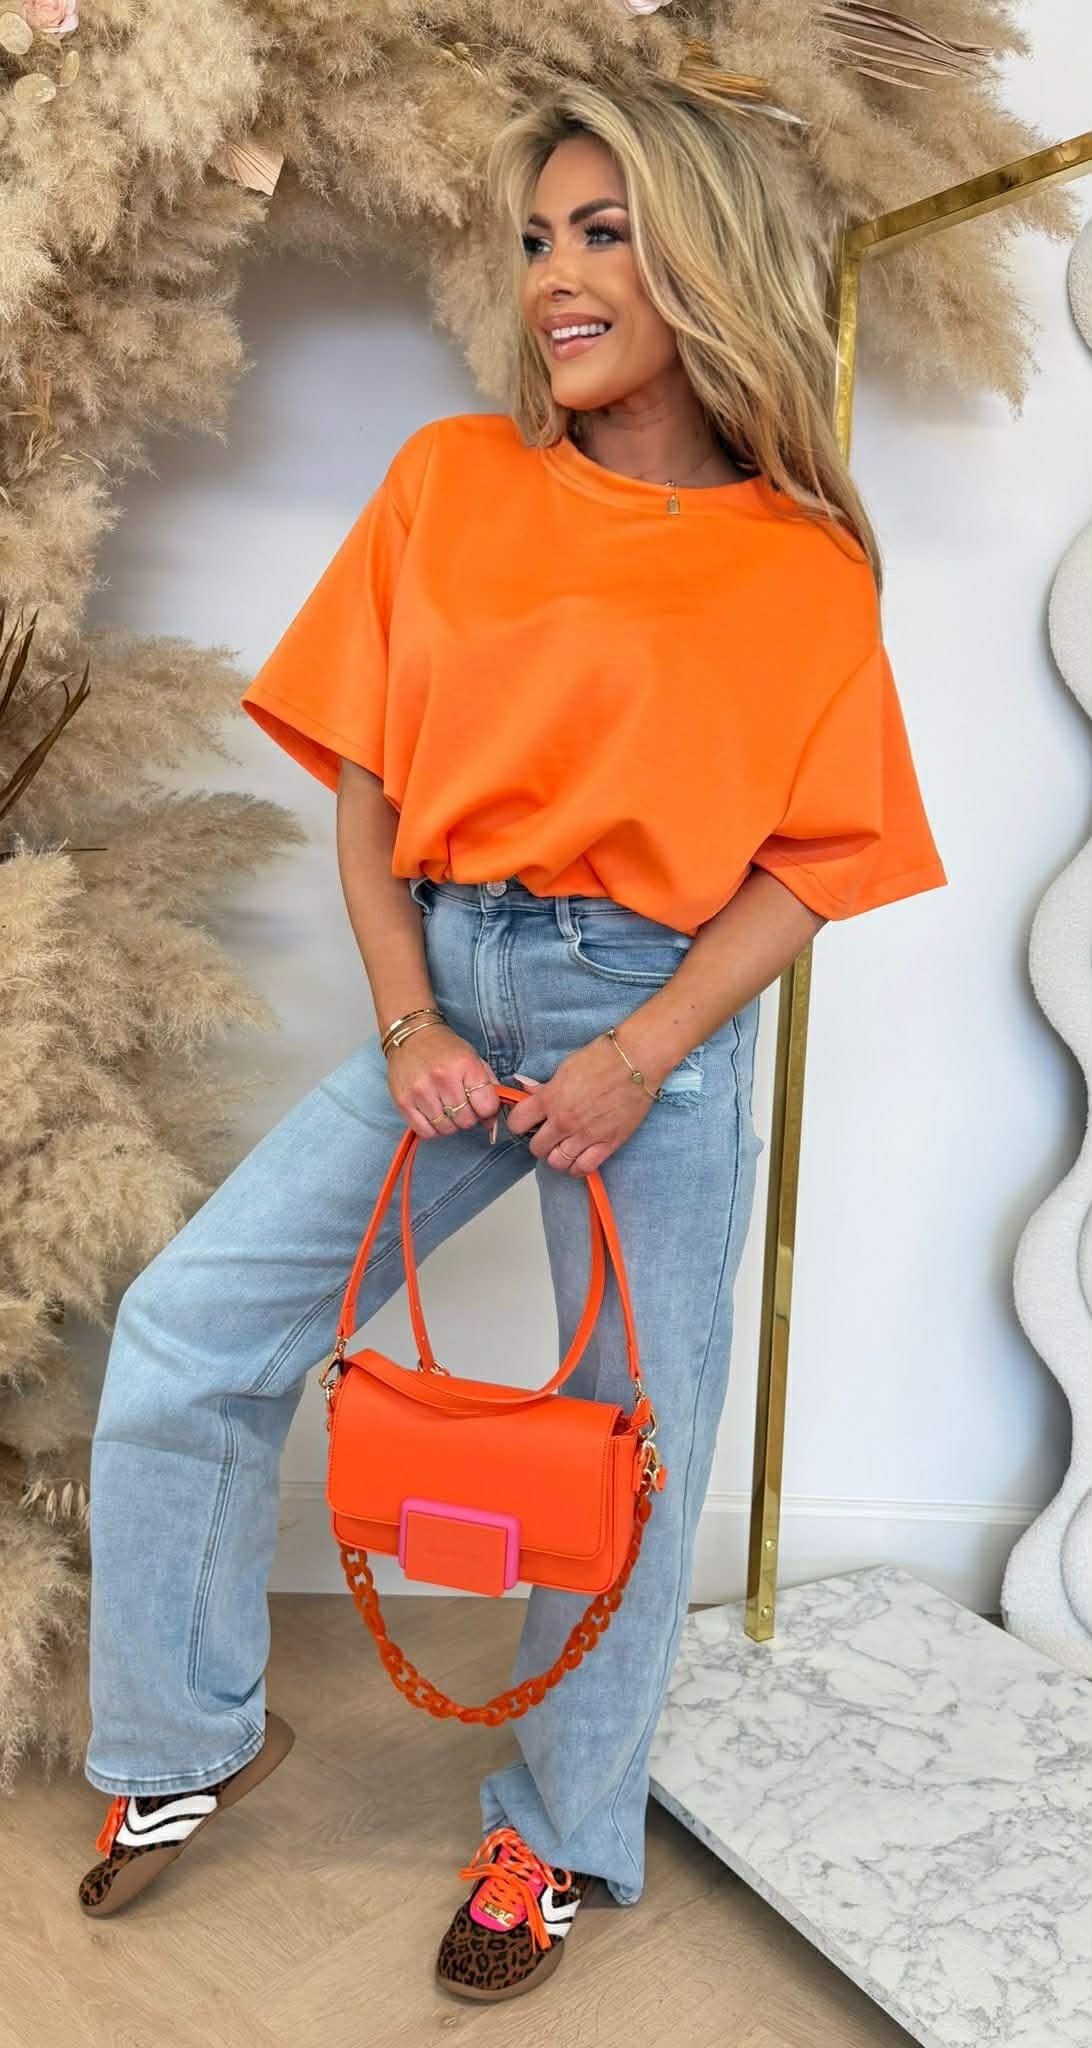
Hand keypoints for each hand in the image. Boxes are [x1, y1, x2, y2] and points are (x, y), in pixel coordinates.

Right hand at [385, 1024, 502, 1142]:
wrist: (411, 1036)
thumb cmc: (446, 1049)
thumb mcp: (474, 1060)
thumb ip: (489, 1089)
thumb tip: (491, 1122)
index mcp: (465, 1065)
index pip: (486, 1106)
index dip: (486, 1109)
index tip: (480, 1103)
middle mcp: (442, 1078)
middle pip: (466, 1120)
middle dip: (467, 1116)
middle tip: (460, 1104)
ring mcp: (421, 1091)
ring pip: (446, 1128)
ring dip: (449, 1123)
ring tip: (445, 1107)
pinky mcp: (403, 1102)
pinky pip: (425, 1131)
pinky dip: (432, 1128)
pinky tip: (432, 1114)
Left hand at [503, 1034, 656, 1174]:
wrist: (637, 1059)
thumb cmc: (604, 1057)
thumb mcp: (565, 1068)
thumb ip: (545, 1087)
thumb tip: (528, 1092)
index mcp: (550, 1098)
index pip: (517, 1123)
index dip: (519, 1123)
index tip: (526, 1122)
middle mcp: (564, 1120)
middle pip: (537, 1148)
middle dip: (539, 1142)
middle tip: (548, 1134)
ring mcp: (586, 1135)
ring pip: (557, 1163)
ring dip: (557, 1156)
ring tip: (564, 1147)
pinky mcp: (608, 1143)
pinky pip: (584, 1168)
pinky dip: (577, 1167)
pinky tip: (579, 1157)